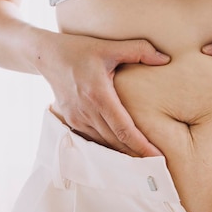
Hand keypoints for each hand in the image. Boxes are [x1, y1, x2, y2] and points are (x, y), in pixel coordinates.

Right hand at [37, 33, 170, 156]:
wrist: (47, 55)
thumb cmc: (81, 49)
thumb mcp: (110, 46)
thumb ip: (140, 50)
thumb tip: (165, 59)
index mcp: (99, 95)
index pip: (124, 129)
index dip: (142, 146)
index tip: (158, 157)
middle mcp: (86, 111)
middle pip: (116, 142)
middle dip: (137, 155)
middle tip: (157, 166)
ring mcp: (76, 118)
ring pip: (104, 143)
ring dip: (123, 153)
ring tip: (143, 162)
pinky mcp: (70, 121)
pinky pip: (93, 139)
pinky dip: (108, 146)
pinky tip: (122, 151)